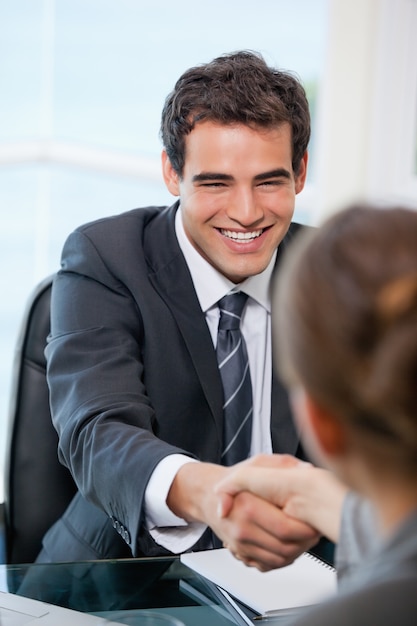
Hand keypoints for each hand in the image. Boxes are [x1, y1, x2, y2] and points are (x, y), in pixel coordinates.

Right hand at [167, 459, 318, 571]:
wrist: (208, 495)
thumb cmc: (233, 480)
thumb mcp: (258, 463)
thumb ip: (284, 464)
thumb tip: (306, 469)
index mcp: (249, 507)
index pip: (286, 528)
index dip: (306, 528)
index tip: (315, 521)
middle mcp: (243, 529)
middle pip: (286, 548)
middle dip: (306, 542)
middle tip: (315, 531)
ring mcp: (241, 545)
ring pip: (280, 560)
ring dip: (298, 552)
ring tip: (305, 537)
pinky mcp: (242, 554)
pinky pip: (270, 565)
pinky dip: (284, 559)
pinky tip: (290, 545)